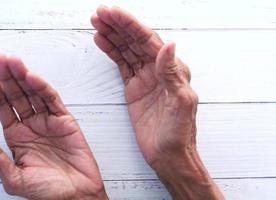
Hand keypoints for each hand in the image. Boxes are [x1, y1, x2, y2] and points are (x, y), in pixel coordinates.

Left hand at [0, 54, 107, 199]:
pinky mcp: (65, 121)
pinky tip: (31, 77)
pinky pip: (52, 101)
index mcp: (16, 137)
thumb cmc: (48, 192)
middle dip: (6, 76)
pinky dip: (42, 88)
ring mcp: (48, 121)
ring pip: (33, 93)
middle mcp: (31, 125)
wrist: (77, 197)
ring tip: (12, 61)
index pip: (2, 107)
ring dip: (22, 77)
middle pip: (16, 95)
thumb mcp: (15, 179)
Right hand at [92, 6, 223, 198]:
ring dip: (113, 35)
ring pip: (127, 50)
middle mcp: (159, 70)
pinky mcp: (134, 88)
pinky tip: (102, 41)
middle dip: (118, 25)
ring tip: (97, 22)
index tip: (113, 14)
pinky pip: (121, 65)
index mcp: (173, 70)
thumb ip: (172, 74)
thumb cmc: (179, 134)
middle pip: (135, 41)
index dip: (130, 26)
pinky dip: (111, 51)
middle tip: (100, 13)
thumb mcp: (180, 104)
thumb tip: (169, 45)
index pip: (148, 41)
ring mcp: (145, 78)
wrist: (169, 156)